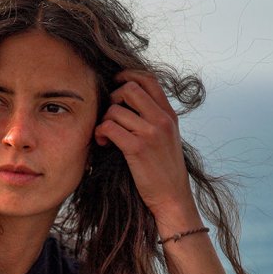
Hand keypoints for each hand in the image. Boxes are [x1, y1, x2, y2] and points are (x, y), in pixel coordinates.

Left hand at [93, 70, 200, 229]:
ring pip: (115, 110)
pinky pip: (110, 127)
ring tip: (105, 135)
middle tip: (110, 115)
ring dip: (103, 121)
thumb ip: (154, 118)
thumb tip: (129, 102)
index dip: (128, 76)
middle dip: (113, 98)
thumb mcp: (168, 138)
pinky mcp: (137, 148)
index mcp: (169, 115)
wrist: (172, 197)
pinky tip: (103, 143)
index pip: (149, 79)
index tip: (115, 86)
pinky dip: (101, 133)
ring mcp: (151, 133)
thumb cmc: (165, 170)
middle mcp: (162, 120)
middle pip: (130, 88)